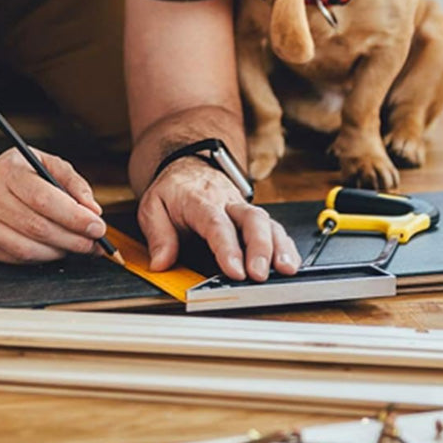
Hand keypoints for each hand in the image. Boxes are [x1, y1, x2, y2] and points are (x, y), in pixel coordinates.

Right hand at [0, 147, 107, 262]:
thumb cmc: (15, 174)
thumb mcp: (44, 163)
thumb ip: (72, 181)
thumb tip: (93, 210)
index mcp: (8, 172)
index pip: (44, 199)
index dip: (74, 217)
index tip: (97, 226)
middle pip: (38, 227)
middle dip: (74, 238)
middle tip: (95, 242)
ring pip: (29, 249)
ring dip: (61, 252)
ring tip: (79, 246)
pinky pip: (19, 259)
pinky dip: (44, 258)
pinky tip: (56, 250)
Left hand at [138, 160, 300, 281]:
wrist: (187, 168)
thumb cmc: (172, 191)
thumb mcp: (152, 207)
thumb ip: (157, 235)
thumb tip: (160, 263)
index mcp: (200, 200)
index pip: (216, 223)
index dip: (227, 247)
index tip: (234, 270)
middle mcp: (227, 202)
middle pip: (251, 219)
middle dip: (259, 248)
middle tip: (259, 274)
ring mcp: (243, 209)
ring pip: (268, 223)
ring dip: (279, 248)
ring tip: (286, 270)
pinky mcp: (254, 217)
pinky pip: (274, 229)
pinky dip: (286, 246)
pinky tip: (291, 263)